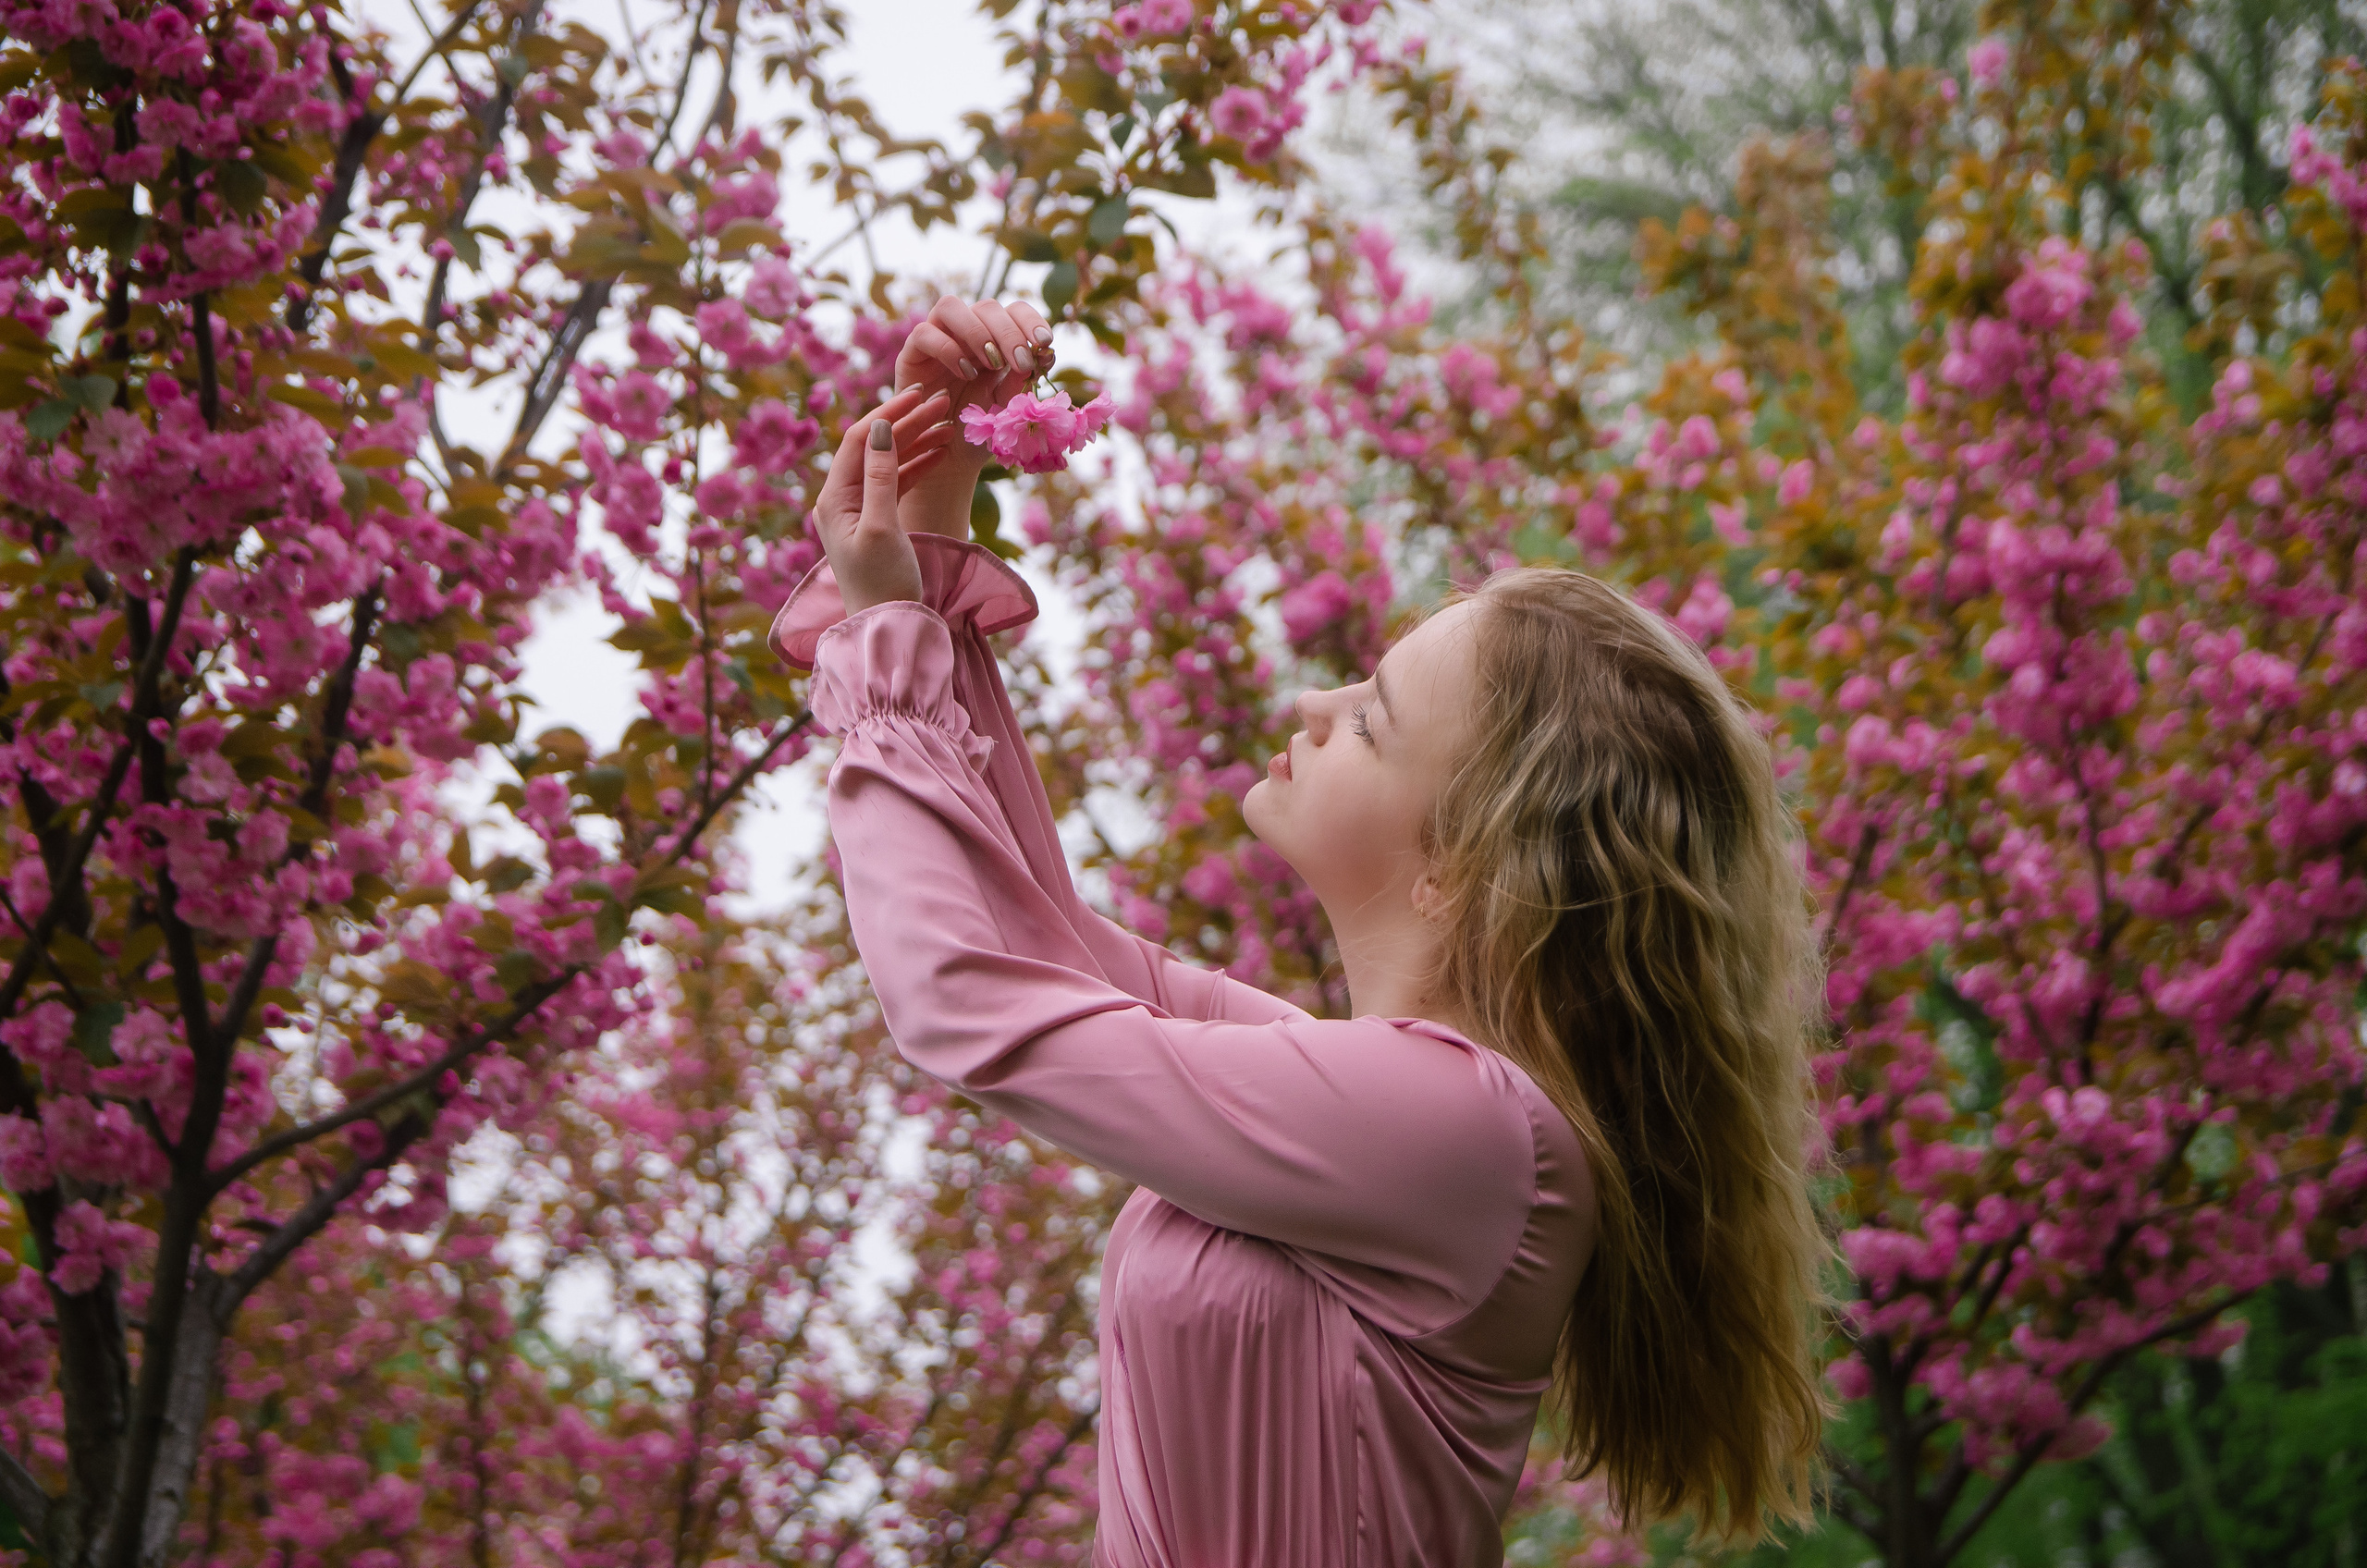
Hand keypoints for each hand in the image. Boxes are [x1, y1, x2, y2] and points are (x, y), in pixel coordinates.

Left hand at [810, 384, 957, 614]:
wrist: (888, 627)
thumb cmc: (883, 583)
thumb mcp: (882, 527)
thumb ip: (881, 476)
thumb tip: (880, 429)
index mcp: (833, 497)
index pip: (859, 439)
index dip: (889, 413)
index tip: (921, 394)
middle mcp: (840, 499)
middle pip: (875, 447)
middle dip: (908, 422)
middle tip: (944, 402)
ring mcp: (858, 509)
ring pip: (889, 462)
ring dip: (917, 441)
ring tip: (949, 424)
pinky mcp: (877, 521)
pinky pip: (896, 482)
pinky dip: (918, 465)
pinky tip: (941, 452)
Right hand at [892, 295, 1058, 539]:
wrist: (948, 459)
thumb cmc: (980, 431)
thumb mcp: (1008, 406)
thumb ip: (1020, 381)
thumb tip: (1039, 356)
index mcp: (995, 340)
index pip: (1014, 311)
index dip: (1030, 320)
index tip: (1045, 342)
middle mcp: (966, 333)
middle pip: (987, 307)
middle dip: (1009, 332)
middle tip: (1021, 363)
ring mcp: (937, 339)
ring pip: (951, 307)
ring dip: (977, 332)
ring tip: (992, 365)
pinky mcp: (912, 354)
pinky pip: (924, 333)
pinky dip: (947, 349)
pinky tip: (966, 373)